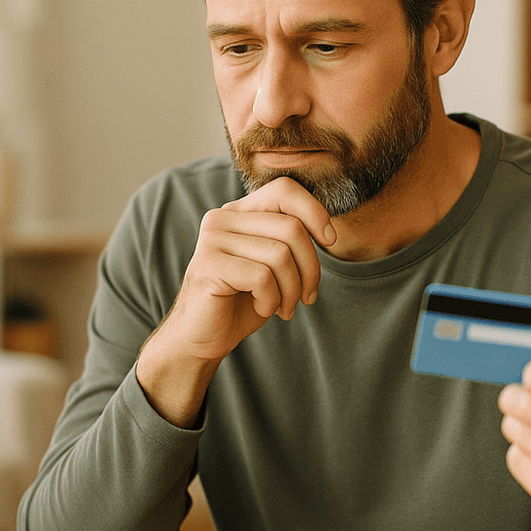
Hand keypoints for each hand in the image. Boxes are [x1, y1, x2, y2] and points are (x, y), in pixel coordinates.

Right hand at [137, 177, 335, 426]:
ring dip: (292, 290)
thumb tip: (329, 231)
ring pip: (280, 255)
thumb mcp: (272, 265)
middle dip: (310, 268)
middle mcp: (222, 218)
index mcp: (239, 212)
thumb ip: (289, 241)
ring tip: (284, 307)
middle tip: (307, 296)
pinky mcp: (209, 265)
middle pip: (291, 227)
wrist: (201, 339)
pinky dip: (272, 300)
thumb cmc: (241, 303)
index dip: (315, 212)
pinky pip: (262, 277)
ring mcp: (212, 240)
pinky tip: (262, 309)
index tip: (330, 241)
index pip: (284, 190)